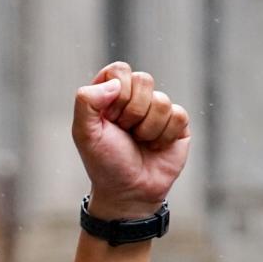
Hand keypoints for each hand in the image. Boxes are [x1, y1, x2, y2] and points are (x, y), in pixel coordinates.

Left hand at [72, 62, 191, 219]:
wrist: (130, 191)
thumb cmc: (104, 162)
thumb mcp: (84, 134)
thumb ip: (86, 102)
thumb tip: (114, 83)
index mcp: (109, 95)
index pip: (118, 70)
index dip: (116, 92)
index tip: (109, 117)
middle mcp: (134, 98)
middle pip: (144, 79)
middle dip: (132, 112)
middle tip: (124, 132)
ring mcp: (157, 108)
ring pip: (162, 100)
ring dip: (147, 128)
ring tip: (139, 142)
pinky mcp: (178, 122)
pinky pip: (178, 114)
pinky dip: (164, 136)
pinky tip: (156, 147)